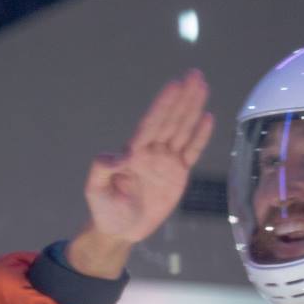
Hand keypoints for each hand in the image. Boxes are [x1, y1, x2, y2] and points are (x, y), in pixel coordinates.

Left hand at [68, 71, 214, 276]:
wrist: (120, 230)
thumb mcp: (95, 190)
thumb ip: (102, 169)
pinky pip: (192, 151)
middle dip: (182, 97)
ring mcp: (166, 161)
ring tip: (202, 86)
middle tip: (194, 74)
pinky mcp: (178, 174)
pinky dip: (201, 136)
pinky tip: (208, 117)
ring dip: (193, 108)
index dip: (163, 105)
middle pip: (170, 120)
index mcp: (133, 152)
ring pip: (182, 130)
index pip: (151, 124)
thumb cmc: (105, 209)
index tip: (174, 85)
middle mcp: (151, 151)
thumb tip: (121, 154)